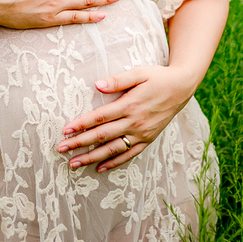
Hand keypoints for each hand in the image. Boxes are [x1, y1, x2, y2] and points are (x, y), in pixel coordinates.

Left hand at [54, 65, 200, 172]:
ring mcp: (142, 133)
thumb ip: (118, 80)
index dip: (81, 124)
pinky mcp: (148, 139)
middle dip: (80, 143)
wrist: (182, 88)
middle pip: (102, 135)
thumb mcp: (139, 72)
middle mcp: (135, 122)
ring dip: (92, 157)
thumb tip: (97, 84)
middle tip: (61, 149)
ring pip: (113, 149)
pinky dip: (114, 163)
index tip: (65, 130)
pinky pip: (129, 154)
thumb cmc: (158, 77)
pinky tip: (99, 168)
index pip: (100, 117)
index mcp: (130, 105)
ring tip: (74, 163)